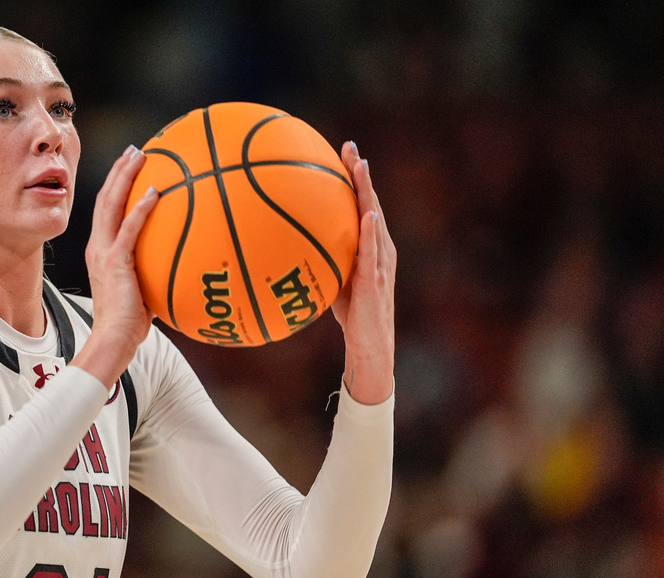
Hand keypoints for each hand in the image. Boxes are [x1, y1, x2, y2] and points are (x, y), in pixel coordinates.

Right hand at [71, 145, 159, 387]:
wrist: (113, 339)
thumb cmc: (130, 323)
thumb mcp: (142, 290)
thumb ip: (154, 271)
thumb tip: (180, 263)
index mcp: (101, 251)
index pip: (106, 211)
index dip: (116, 185)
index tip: (131, 166)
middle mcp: (98, 246)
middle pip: (105, 198)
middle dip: (120, 171)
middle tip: (135, 150)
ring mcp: (104, 252)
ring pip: (111, 205)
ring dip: (125, 177)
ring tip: (139, 155)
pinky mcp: (114, 262)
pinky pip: (129, 228)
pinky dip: (141, 208)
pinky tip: (155, 191)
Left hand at [332, 142, 395, 404]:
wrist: (370, 343)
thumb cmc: (350, 312)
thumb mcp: (331, 277)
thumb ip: (318, 256)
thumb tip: (282, 242)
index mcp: (369, 244)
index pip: (361, 204)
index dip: (355, 178)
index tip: (343, 151)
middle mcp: (380, 247)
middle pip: (370, 202)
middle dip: (361, 174)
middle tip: (350, 147)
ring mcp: (381, 261)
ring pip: (375, 219)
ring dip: (368, 193)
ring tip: (361, 167)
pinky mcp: (376, 279)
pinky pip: (373, 251)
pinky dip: (371, 230)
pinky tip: (367, 213)